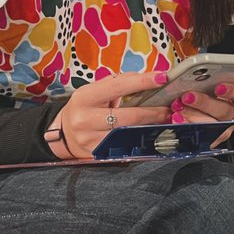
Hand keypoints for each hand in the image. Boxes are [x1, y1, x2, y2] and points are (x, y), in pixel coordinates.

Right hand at [49, 71, 173, 160]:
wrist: (63, 134)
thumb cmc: (85, 108)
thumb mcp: (95, 91)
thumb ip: (119, 83)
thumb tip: (148, 78)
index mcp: (85, 98)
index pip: (119, 87)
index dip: (143, 82)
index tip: (163, 77)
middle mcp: (85, 120)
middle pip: (128, 116)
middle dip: (153, 111)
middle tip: (170, 107)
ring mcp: (91, 140)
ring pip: (129, 134)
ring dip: (150, 127)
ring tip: (165, 120)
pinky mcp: (97, 155)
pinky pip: (125, 147)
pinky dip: (140, 139)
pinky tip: (151, 134)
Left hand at [166, 81, 233, 147]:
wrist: (187, 114)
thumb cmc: (197, 94)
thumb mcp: (199, 83)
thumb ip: (195, 77)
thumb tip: (172, 76)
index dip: (233, 91)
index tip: (218, 87)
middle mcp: (232, 117)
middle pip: (225, 111)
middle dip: (205, 103)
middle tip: (187, 96)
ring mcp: (221, 131)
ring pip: (212, 127)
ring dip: (193, 117)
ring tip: (177, 110)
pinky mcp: (208, 141)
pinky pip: (199, 137)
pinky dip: (185, 128)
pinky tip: (175, 121)